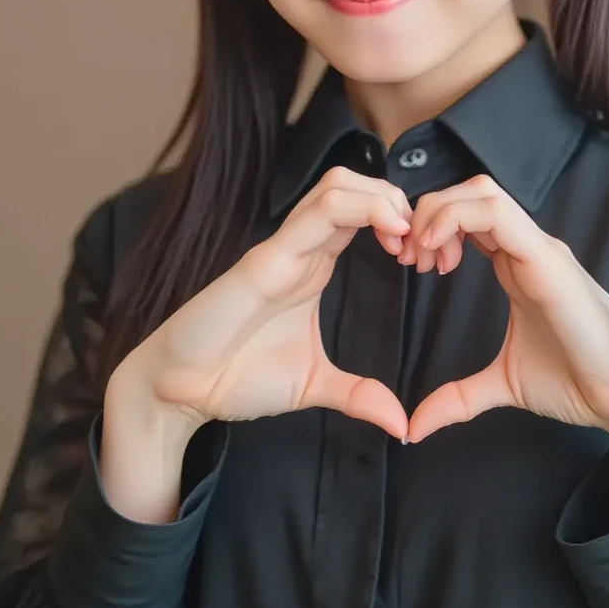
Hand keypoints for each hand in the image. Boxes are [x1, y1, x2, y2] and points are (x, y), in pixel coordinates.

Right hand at [119, 166, 412, 440]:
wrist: (180, 391)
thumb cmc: (236, 377)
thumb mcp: (314, 386)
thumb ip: (359, 396)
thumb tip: (402, 423)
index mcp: (313, 263)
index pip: (362, 212)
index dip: (402, 221)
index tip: (428, 258)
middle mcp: (300, 246)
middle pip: (354, 184)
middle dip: (398, 199)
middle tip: (423, 243)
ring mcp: (282, 248)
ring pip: (336, 186)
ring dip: (382, 198)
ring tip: (406, 236)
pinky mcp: (265, 260)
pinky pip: (315, 215)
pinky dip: (360, 211)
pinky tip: (389, 236)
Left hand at [402, 175, 608, 445]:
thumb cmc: (578, 381)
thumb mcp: (501, 386)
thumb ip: (457, 398)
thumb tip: (414, 426)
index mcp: (516, 265)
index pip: (468, 216)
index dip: (430, 227)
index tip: (410, 263)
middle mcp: (527, 249)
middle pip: (469, 192)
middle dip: (427, 212)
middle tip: (407, 255)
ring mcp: (539, 250)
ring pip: (481, 193)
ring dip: (439, 212)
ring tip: (422, 254)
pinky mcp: (547, 260)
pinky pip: (498, 214)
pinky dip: (458, 219)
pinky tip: (439, 255)